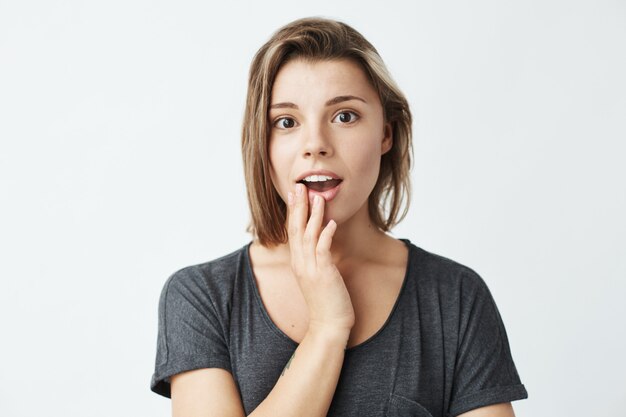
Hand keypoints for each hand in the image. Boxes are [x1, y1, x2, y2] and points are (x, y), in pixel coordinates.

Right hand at [287, 184, 354, 340]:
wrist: (328, 325)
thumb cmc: (326, 301)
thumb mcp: (317, 276)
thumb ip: (316, 259)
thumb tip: (322, 242)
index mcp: (298, 262)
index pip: (292, 231)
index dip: (293, 211)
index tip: (294, 194)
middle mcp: (301, 263)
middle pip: (296, 229)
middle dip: (298, 206)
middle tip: (298, 186)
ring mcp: (311, 268)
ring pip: (308, 235)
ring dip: (313, 215)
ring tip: (316, 197)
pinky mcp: (323, 274)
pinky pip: (323, 250)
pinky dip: (326, 234)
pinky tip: (331, 222)